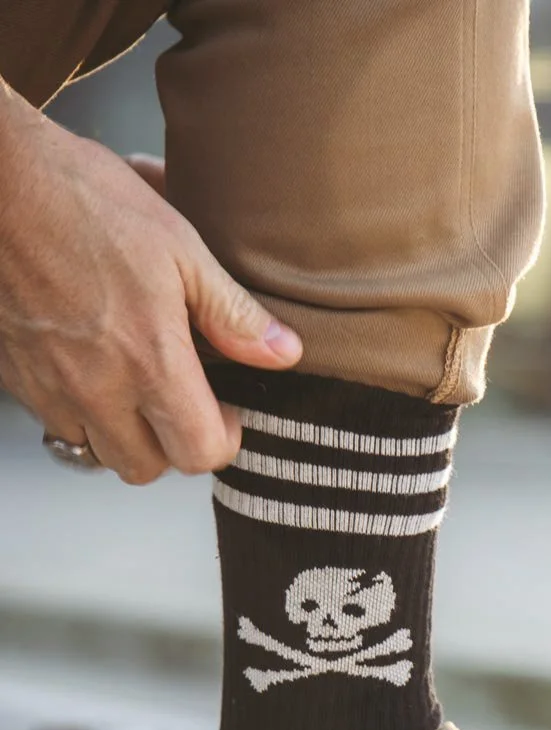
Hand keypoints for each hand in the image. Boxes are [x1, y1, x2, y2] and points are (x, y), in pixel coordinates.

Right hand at [0, 101, 302, 483]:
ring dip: (123, 435)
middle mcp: (97, 388)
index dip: (222, 438)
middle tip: (181, 402)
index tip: (224, 410)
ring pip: (97, 453)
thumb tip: (282, 353)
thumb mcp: (179, 246)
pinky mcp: (16, 379)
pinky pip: (56, 424)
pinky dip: (79, 414)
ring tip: (136, 388)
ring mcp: (50, 388)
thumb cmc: (81, 199)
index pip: (199, 454)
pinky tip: (91, 370)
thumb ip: (232, 312)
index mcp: (148, 360)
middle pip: (147, 468)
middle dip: (171, 445)